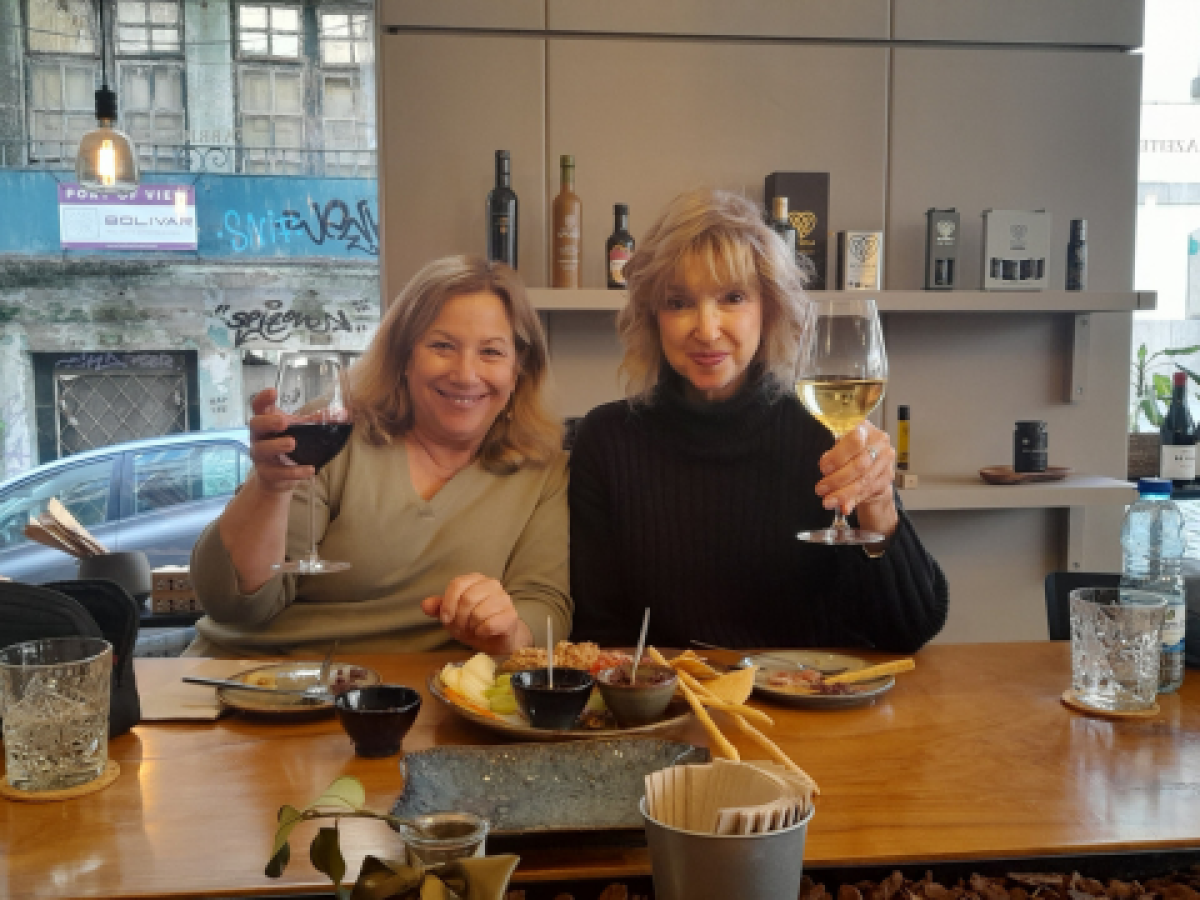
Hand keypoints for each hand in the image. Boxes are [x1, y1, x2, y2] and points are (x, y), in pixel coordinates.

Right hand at [247, 388, 313, 493]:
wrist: (278, 476)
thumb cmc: (287, 444)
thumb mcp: (301, 430)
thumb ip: (318, 421)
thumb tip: (342, 413)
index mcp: (266, 421)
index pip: (258, 406)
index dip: (263, 398)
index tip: (273, 391)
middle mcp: (259, 436)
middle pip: (256, 424)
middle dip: (268, 422)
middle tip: (283, 422)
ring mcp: (261, 455)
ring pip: (262, 449)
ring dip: (277, 445)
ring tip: (292, 443)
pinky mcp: (267, 473)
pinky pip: (278, 473)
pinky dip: (294, 472)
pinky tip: (309, 470)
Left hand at [422, 573, 533, 654]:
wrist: (498, 639)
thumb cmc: (474, 623)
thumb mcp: (452, 616)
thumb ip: (439, 608)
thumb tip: (425, 605)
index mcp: (476, 579)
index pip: (457, 584)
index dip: (448, 604)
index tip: (446, 619)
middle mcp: (492, 584)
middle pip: (467, 598)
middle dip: (459, 618)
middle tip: (461, 628)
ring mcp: (504, 599)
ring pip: (479, 612)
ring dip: (471, 626)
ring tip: (473, 629)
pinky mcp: (511, 615)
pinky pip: (490, 624)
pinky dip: (482, 632)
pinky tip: (483, 633)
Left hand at [816, 422, 898, 538]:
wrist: (871, 463)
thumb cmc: (851, 451)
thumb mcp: (840, 447)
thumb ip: (834, 457)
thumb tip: (826, 469)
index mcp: (866, 429)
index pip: (855, 441)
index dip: (838, 456)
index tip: (823, 468)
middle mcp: (880, 444)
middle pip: (860, 465)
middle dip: (837, 479)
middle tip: (821, 488)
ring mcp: (886, 461)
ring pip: (864, 481)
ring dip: (843, 494)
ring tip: (828, 501)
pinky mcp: (887, 478)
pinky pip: (868, 492)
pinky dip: (853, 500)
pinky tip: (843, 507)